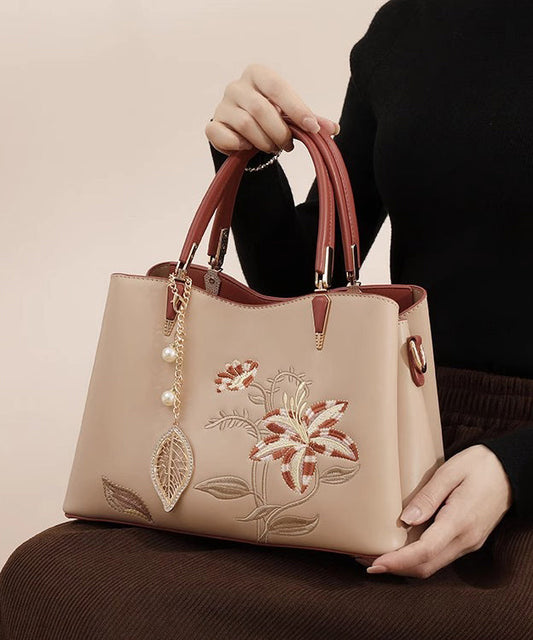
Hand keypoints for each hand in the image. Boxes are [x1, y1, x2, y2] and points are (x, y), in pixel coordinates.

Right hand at [205, 63, 338, 154]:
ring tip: (271, 147)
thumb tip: (333, 130)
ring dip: (263, 142)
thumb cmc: (270, 115)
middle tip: (288, 145)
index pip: (278, 88)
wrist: (242, 127)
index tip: (312, 127)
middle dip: (279, 132)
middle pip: (260, 109)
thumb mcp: (292, 114)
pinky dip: (238, 146)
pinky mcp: (213, 126)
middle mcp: (237, 86)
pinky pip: (223, 137)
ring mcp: (222, 105)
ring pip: (245, 126)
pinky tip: (247, 148)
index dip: (297, 108)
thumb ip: (311, 120)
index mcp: (258, 74)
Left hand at [366, 444, 513, 578]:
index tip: (375, 564)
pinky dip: (418, 559)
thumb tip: (406, 519)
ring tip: (379, 557)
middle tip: (367, 562)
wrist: (512, 471)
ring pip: (433, 565)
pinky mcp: (468, 540)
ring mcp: (469, 543)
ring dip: (406, 566)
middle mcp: (465, 539)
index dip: (398, 561)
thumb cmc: (480, 465)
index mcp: (459, 522)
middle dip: (396, 568)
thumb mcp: (450, 472)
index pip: (425, 551)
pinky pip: (440, 556)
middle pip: (427, 566)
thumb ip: (429, 496)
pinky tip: (402, 549)